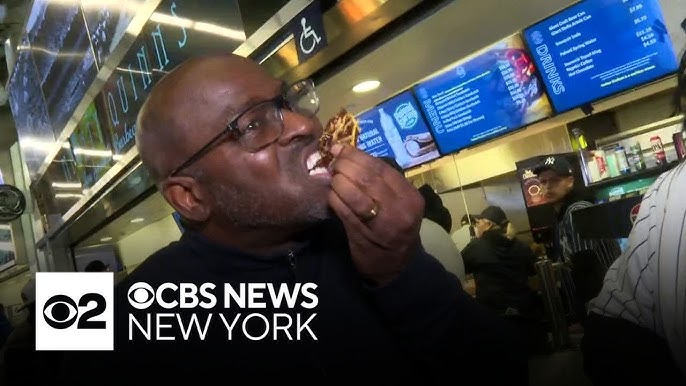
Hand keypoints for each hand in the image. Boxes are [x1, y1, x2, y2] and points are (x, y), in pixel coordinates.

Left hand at [328, 144, 423, 285]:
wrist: (395, 266)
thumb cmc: (394, 227)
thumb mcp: (398, 203)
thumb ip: (381, 182)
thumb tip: (350, 155)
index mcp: (410, 196)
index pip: (381, 168)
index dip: (357, 155)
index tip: (341, 148)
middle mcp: (400, 209)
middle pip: (368, 178)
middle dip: (346, 165)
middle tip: (334, 161)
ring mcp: (382, 224)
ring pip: (356, 194)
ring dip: (339, 182)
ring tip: (333, 177)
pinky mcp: (364, 236)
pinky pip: (345, 212)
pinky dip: (335, 200)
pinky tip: (331, 195)